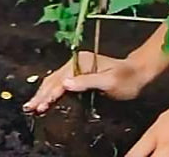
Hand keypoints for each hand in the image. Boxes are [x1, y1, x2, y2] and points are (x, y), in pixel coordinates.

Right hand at [24, 51, 145, 113]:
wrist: (138, 72)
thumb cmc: (126, 78)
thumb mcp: (108, 81)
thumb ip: (86, 82)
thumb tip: (64, 84)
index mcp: (82, 61)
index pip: (61, 79)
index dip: (50, 93)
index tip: (40, 106)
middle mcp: (77, 62)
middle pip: (54, 78)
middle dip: (41, 93)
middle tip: (29, 108)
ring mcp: (78, 67)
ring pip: (55, 80)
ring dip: (44, 93)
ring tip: (32, 105)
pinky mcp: (81, 73)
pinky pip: (61, 82)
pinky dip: (52, 91)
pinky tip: (45, 98)